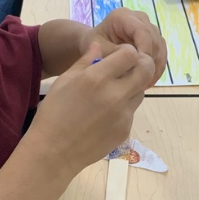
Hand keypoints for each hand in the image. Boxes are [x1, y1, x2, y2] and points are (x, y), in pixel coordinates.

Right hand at [25, 43, 155, 176]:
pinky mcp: (125, 130)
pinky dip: (123, 108)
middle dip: (142, 64)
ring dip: (132, 86)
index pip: (130, 54)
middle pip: (145, 70)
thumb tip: (98, 47)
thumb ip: (84, 62)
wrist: (54, 152)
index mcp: (97, 78)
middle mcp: (115, 94)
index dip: (128, 52)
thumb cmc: (53, 114)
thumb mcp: (63, 82)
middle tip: (131, 67)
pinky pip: (131, 112)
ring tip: (113, 92)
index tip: (120, 56)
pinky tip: (105, 115)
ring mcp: (123, 114)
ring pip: (141, 91)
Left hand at [82, 8, 166, 87]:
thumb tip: (135, 57)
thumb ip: (115, 52)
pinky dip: (157, 67)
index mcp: (123, 16)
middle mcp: (139, 18)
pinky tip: (149, 81)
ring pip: (160, 46)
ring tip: (146, 84)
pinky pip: (161, 52)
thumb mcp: (99, 49)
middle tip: (144, 81)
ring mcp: (148, 27)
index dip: (145, 50)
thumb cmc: (93, 45)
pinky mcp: (153, 38)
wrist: (94, 45)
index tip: (142, 69)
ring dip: (156, 66)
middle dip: (151, 60)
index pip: (142, 31)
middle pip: (154, 39)